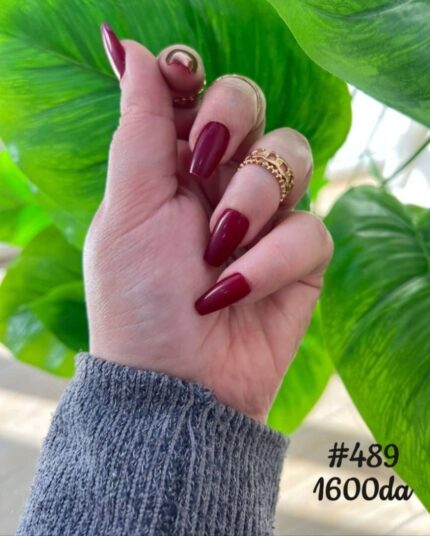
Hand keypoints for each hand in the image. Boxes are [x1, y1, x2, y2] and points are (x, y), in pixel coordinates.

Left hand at [84, 25, 332, 422]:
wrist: (176, 384)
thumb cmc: (139, 302)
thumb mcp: (128, 210)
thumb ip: (137, 127)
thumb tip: (130, 46)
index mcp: (173, 167)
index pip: (194, 92)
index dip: (192, 78)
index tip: (180, 81)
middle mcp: (220, 182)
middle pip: (250, 105)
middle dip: (229, 122)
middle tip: (202, 160)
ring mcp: (265, 218)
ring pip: (291, 157)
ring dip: (252, 200)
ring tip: (219, 247)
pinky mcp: (301, 257)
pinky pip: (311, 229)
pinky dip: (273, 260)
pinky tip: (236, 291)